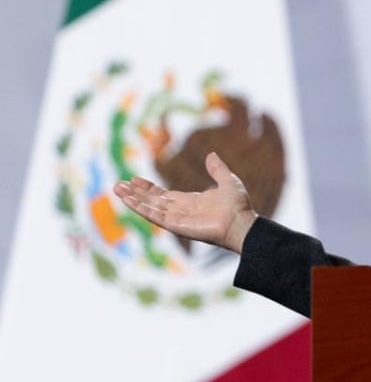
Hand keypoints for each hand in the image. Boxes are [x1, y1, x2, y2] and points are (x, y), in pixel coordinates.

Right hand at [112, 152, 257, 253]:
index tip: (135, 180)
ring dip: (133, 200)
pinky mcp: (176, 225)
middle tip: (118, 184)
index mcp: (190, 202)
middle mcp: (180, 211)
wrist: (242, 222)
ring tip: (117, 190)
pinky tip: (127, 200)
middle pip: (152, 201)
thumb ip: (217, 169)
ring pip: (149, 208)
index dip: (148, 188)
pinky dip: (140, 208)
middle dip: (135, 193)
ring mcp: (177, 219)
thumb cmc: (238, 206)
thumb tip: (211, 155)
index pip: (163, 195)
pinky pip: (154, 216)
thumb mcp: (228, 181)